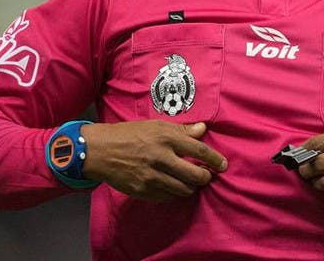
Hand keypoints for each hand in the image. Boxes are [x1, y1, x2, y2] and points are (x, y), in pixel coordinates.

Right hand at [80, 120, 226, 201]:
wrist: (100, 150)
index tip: (223, 164)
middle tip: (207, 176)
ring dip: (191, 187)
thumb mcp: (156, 125)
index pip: (199, 150)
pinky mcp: (143, 190)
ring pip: (183, 189)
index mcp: (166, 138)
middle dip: (205, 177)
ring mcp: (152, 176)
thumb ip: (181, 130)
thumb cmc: (129, 134)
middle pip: (195, 175)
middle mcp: (161, 157)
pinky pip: (167, 197)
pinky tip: (175, 187)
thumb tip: (203, 129)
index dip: (215, 159)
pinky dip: (175, 193)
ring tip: (192, 183)